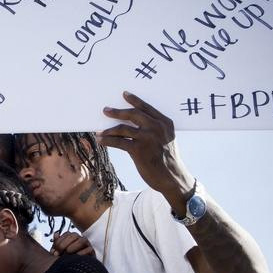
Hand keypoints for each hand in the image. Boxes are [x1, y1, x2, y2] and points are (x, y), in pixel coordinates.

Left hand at [50, 231, 94, 255]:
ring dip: (73, 247)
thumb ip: (57, 244)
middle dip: (63, 244)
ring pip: (82, 241)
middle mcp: (80, 240)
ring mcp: (87, 246)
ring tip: (67, 254)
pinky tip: (75, 258)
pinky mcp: (92, 253)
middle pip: (74, 235)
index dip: (59, 242)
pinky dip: (81, 253)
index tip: (53, 252)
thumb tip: (55, 234)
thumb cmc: (66, 262)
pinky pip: (89, 250)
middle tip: (57, 254)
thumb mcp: (59, 253)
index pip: (67, 234)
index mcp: (72, 238)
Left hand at [98, 91, 195, 211]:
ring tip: (100, 132)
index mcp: (165, 123)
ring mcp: (147, 138)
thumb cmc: (168, 160)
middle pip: (132, 114)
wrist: (172, 178)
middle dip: (117, 112)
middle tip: (106, 110)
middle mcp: (156, 128)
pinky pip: (118, 142)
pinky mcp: (138, 150)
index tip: (125, 94)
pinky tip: (102, 141)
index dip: (135, 100)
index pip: (147, 108)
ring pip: (122, 128)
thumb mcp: (167, 140)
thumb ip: (156, 130)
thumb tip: (133, 125)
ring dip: (108, 130)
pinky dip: (108, 141)